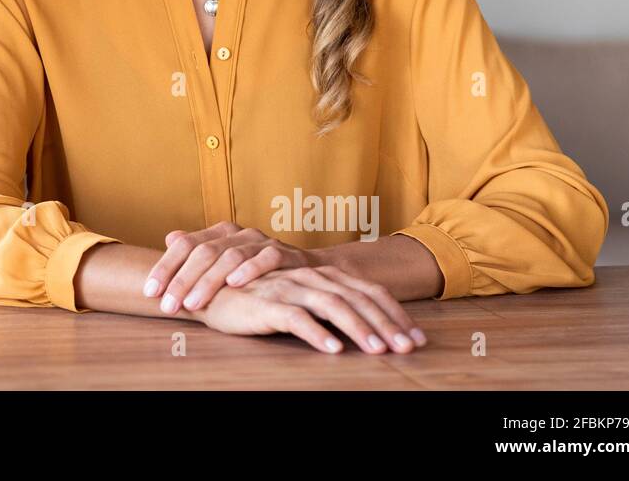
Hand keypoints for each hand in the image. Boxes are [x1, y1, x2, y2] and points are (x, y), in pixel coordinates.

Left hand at [144, 221, 312, 313]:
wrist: (308, 270)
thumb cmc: (258, 270)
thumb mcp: (226, 259)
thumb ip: (199, 250)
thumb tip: (168, 237)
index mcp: (220, 233)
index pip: (185, 244)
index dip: (165, 267)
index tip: (149, 292)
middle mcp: (238, 233)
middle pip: (203, 252)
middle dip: (182, 280)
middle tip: (167, 305)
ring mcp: (262, 241)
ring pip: (230, 256)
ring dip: (209, 281)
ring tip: (192, 304)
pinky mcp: (286, 253)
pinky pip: (266, 258)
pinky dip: (250, 269)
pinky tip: (234, 284)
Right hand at [199, 265, 426, 353]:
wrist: (211, 290)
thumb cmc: (260, 299)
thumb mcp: (301, 299)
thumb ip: (331, 307)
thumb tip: (373, 329)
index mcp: (323, 276)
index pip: (368, 291)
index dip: (395, 313)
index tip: (417, 338)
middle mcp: (310, 277)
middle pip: (357, 299)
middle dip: (387, 324)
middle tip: (408, 348)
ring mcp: (288, 288)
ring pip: (332, 306)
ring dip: (359, 328)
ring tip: (379, 351)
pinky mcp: (265, 303)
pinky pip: (295, 318)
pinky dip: (317, 333)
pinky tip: (334, 349)